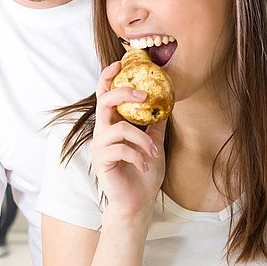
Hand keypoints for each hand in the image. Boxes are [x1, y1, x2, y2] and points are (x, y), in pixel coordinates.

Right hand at [91, 61, 167, 220]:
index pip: (105, 95)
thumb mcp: (155, 142)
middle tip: (144, 95)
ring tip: (153, 153)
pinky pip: (121, 149)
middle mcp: (102, 132)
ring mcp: (99, 146)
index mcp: (112, 124)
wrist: (137, 202)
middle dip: (123, 93)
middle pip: (104, 101)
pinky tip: (144, 166)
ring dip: (142, 139)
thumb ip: (155, 122)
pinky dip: (138, 156)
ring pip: (120, 128)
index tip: (120, 63)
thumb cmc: (143, 173)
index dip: (109, 77)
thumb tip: (167, 99)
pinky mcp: (101, 160)